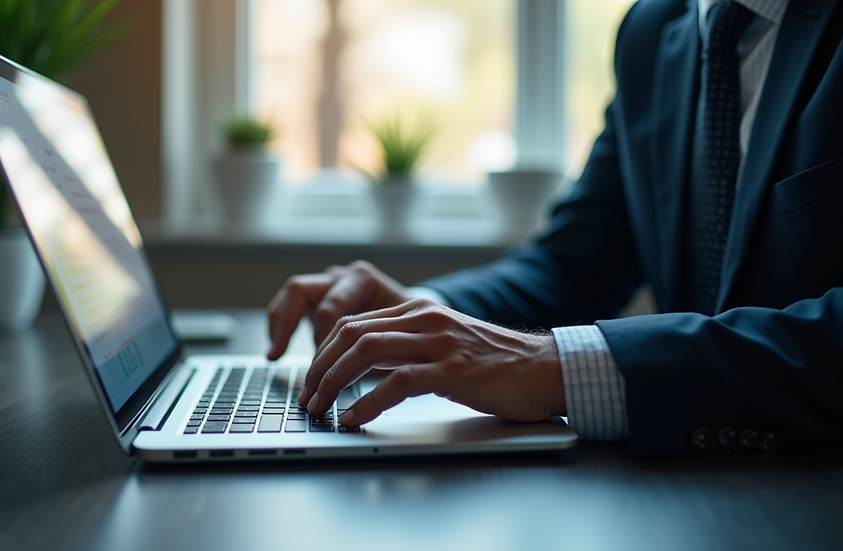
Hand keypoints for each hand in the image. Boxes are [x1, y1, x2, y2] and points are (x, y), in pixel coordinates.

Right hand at [266, 260, 410, 359]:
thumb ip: (373, 355)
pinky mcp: (319, 296)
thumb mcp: (398, 340)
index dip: (322, 340)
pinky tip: (277, 351)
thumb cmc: (410, 330)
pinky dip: (280, 325)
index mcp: (363, 280)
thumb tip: (350, 386)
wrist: (418, 319)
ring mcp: (328, 283)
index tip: (323, 370)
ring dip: (280, 324)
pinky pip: (289, 304)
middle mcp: (342, 277)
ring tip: (275, 354)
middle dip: (289, 326)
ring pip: (291, 294)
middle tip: (280, 356)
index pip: (330, 307)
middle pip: (300, 290)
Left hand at [297, 299, 566, 425]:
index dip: (323, 353)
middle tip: (308, 397)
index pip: (353, 323)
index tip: (311, 380)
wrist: (546, 368)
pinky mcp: (453, 371)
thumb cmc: (496, 364)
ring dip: (334, 382)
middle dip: (320, 367)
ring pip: (366, 352)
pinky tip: (355, 417)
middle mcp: (424, 320)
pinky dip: (367, 402)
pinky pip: (397, 383)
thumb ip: (406, 349)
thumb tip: (363, 372)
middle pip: (350, 334)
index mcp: (418, 311)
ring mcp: (438, 343)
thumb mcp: (443, 346)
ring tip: (321, 408)